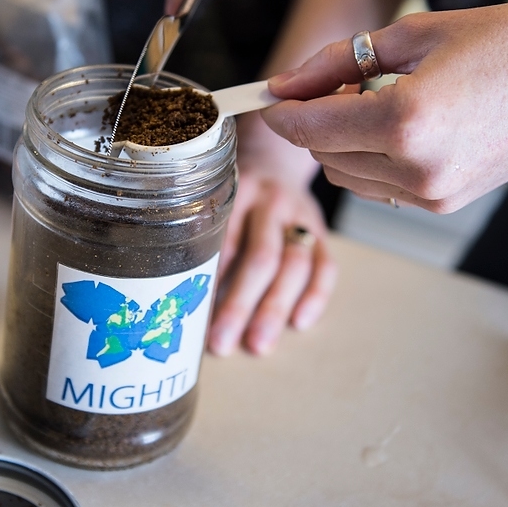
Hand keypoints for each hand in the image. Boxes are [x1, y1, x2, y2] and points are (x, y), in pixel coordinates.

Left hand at [211, 169, 335, 355]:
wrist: (272, 161)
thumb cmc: (232, 199)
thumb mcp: (214, 206)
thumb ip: (204, 243)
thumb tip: (180, 305)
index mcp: (234, 194)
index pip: (224, 243)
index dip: (209, 284)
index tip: (193, 320)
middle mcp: (270, 201)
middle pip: (260, 257)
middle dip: (240, 305)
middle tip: (221, 344)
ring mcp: (300, 214)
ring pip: (294, 264)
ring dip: (275, 308)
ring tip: (258, 345)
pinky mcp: (322, 229)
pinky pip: (327, 264)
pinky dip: (316, 296)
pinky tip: (299, 323)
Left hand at [261, 0, 507, 211]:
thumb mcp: (414, 34)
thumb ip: (338, 61)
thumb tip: (286, 82)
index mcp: (405, 119)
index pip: (309, 127)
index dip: (280, 111)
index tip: (268, 96)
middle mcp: (415, 167)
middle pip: (324, 154)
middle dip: (314, 121)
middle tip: (333, 83)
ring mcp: (432, 193)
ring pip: (348, 176)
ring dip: (341, 143)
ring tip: (374, 100)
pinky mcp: (445, 203)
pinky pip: (380, 187)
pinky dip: (370, 160)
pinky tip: (397, 126)